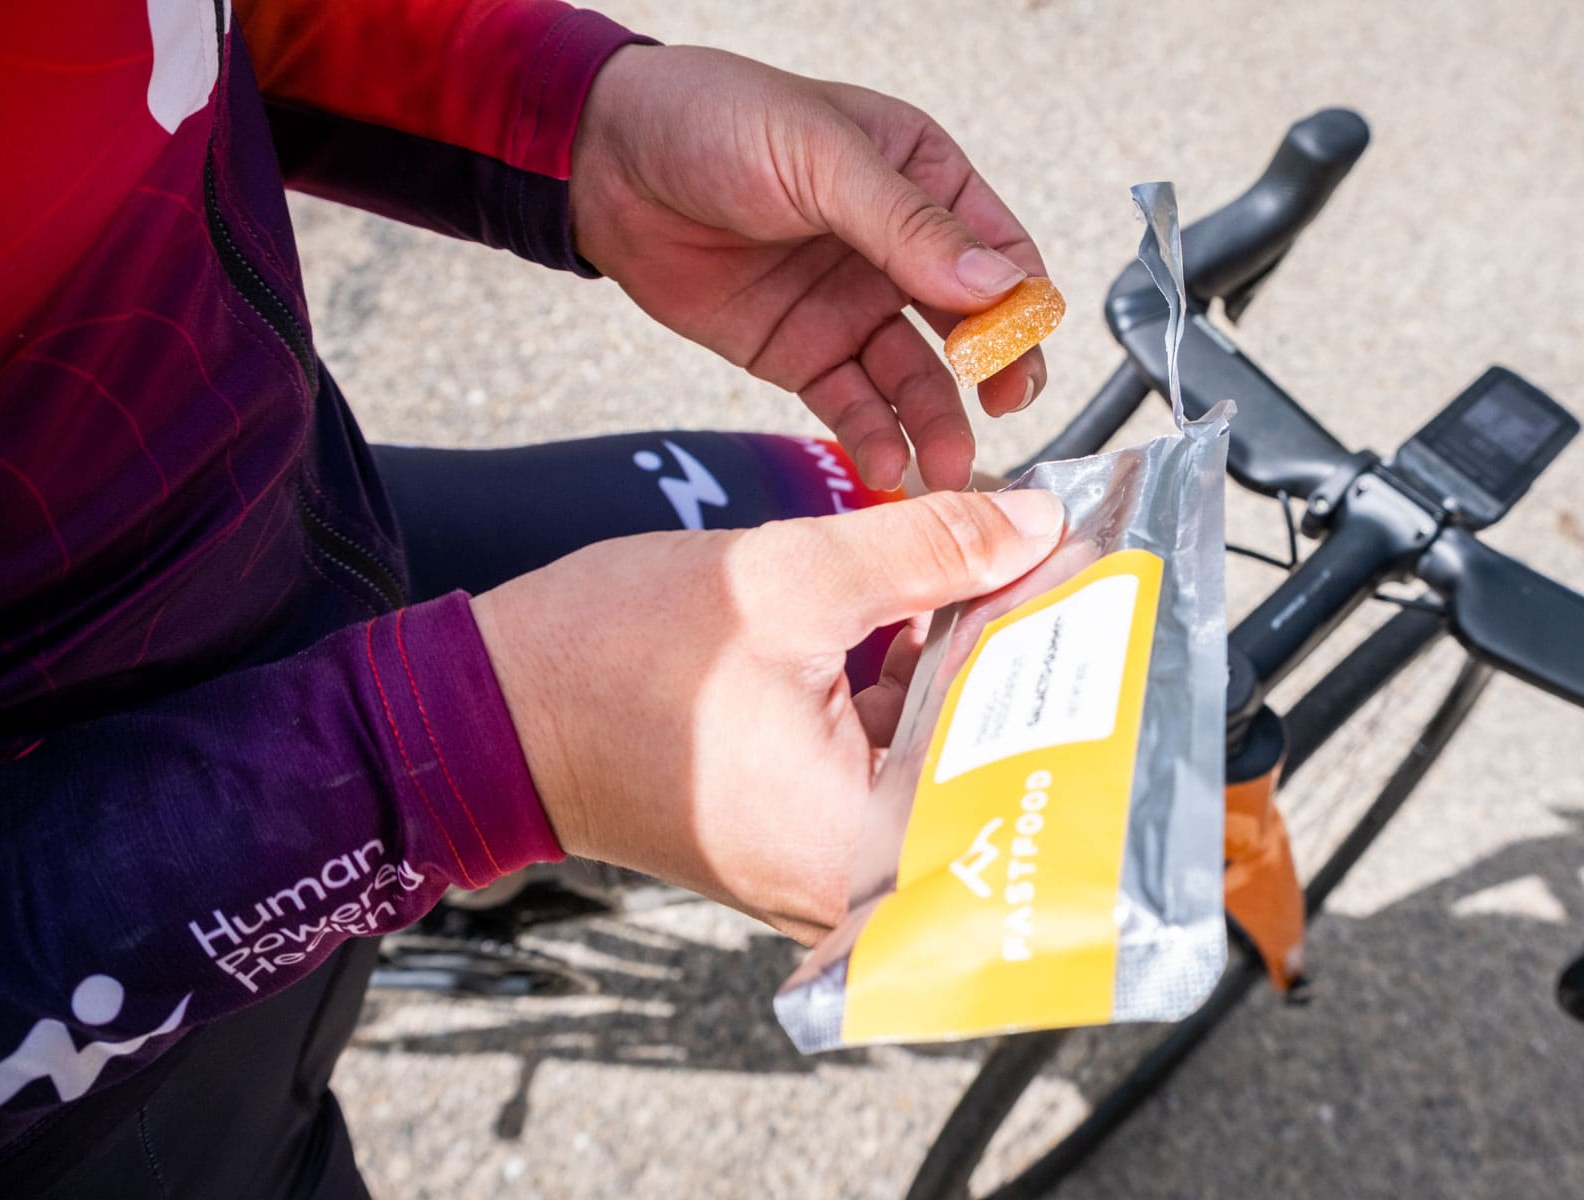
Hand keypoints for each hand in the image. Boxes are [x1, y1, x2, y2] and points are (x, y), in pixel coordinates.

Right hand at [470, 489, 1064, 942]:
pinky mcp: (804, 821)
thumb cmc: (607, 666)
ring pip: (942, 752)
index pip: (1019, 753)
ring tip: (1006, 572)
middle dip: (1026, 656)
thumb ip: (927, 548)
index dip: (1065, 650)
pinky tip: (931, 607)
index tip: (1094, 572)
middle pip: (992, 761)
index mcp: (866, 844)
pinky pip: (889, 753)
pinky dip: (912, 682)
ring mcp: (829, 854)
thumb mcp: (788, 579)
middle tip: (1062, 565)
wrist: (489, 709)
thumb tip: (1030, 521)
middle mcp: (859, 876)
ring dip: (970, 663)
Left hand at [569, 45, 1048, 492]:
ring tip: (948, 467)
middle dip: (995, 373)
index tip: (1017, 344)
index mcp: (923, 179)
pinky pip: (854, 404)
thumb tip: (996, 286)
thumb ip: (907, 225)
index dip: (1019, 302)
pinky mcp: (804, 354)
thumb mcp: (819, 156)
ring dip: (938, 422)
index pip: (1000, 251)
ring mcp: (852, 307)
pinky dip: (876, 437)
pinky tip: (889, 465)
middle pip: (972, 326)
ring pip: (917, 377)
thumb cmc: (714, 121)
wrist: (604, 161)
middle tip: (1002, 410)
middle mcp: (899, 251)